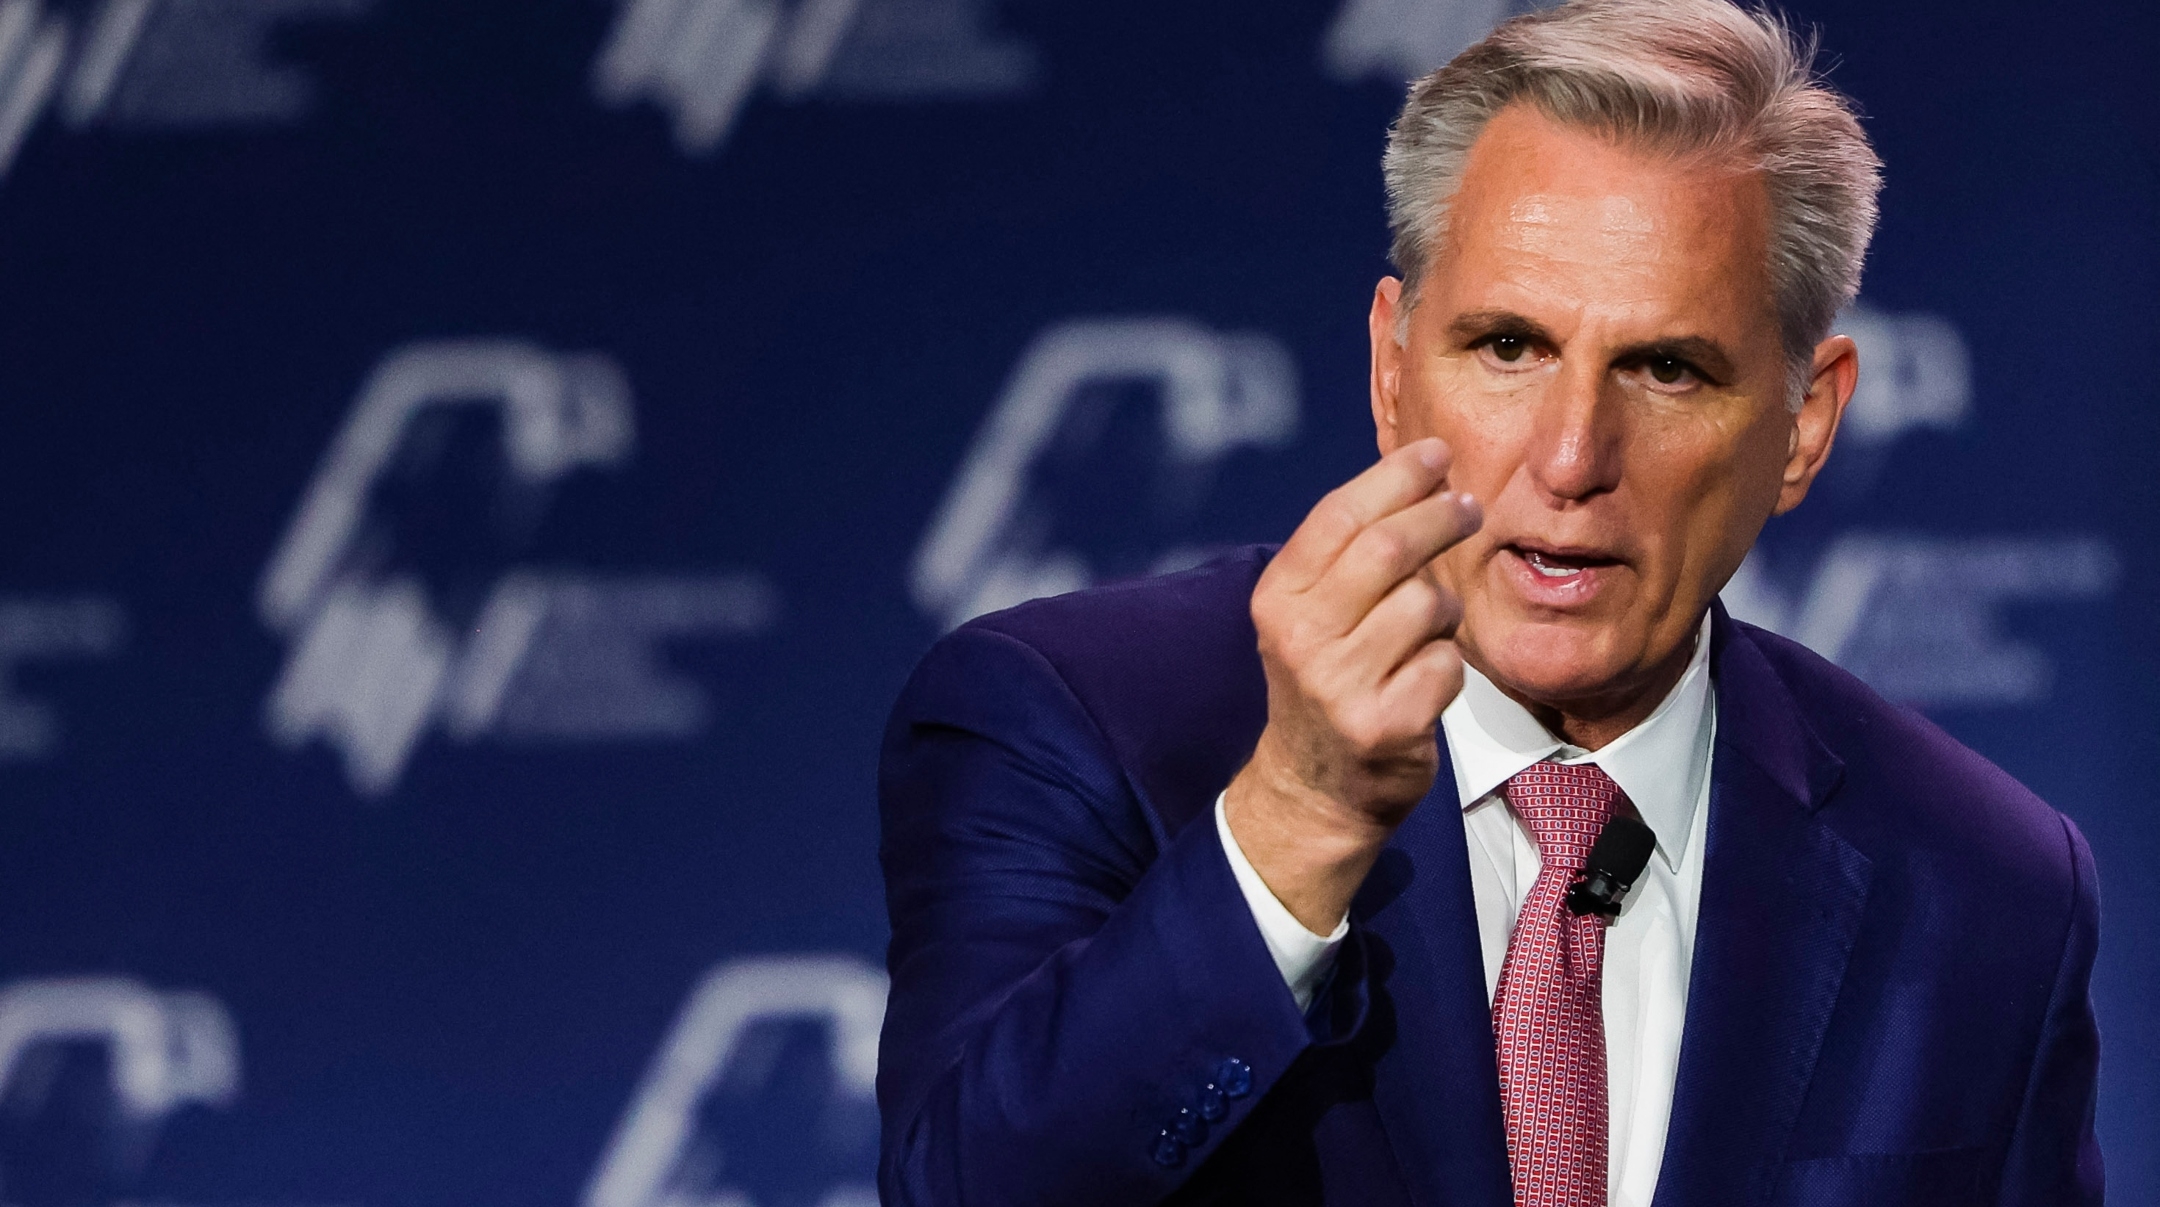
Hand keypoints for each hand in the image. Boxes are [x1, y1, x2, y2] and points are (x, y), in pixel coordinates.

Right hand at [1224, 437, 1481, 931]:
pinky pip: (1446, 665)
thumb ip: (1349, 553)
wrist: (1314, 786)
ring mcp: (1340, 684)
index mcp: (1279, 596)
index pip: (1340, 516)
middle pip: (1390, 549)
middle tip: (1471, 508)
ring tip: (1431, 626)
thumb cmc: (1328, 678)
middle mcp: (1301, 636)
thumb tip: (1422, 475)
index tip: (1438, 455)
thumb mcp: (1312, 612)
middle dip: (1440, 518)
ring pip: (1427, 605)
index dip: (1396, 478)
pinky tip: (1426, 678)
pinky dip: (1448, 664)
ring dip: (1445, 608)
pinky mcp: (1384, 725)